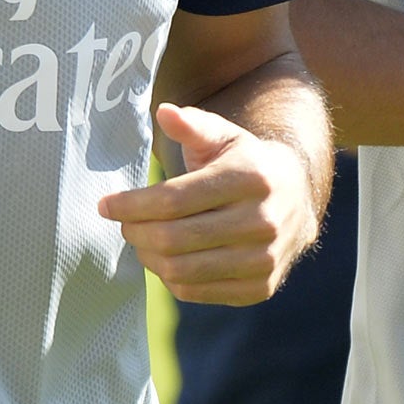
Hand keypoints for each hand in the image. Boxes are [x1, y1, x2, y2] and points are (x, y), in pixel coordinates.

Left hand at [97, 102, 320, 305]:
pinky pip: (197, 291)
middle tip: (121, 224)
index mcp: (250, 177)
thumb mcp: (224, 137)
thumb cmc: (246, 164)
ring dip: (149, 257)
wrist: (298, 200)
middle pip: (175, 238)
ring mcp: (264, 259)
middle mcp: (262, 220)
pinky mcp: (260, 287)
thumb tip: (164, 112)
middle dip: (135, 232)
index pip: (175, 199)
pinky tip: (164, 258)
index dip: (132, 204)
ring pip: (183, 269)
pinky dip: (170, 278)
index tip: (105, 205)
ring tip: (139, 241)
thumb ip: (192, 125)